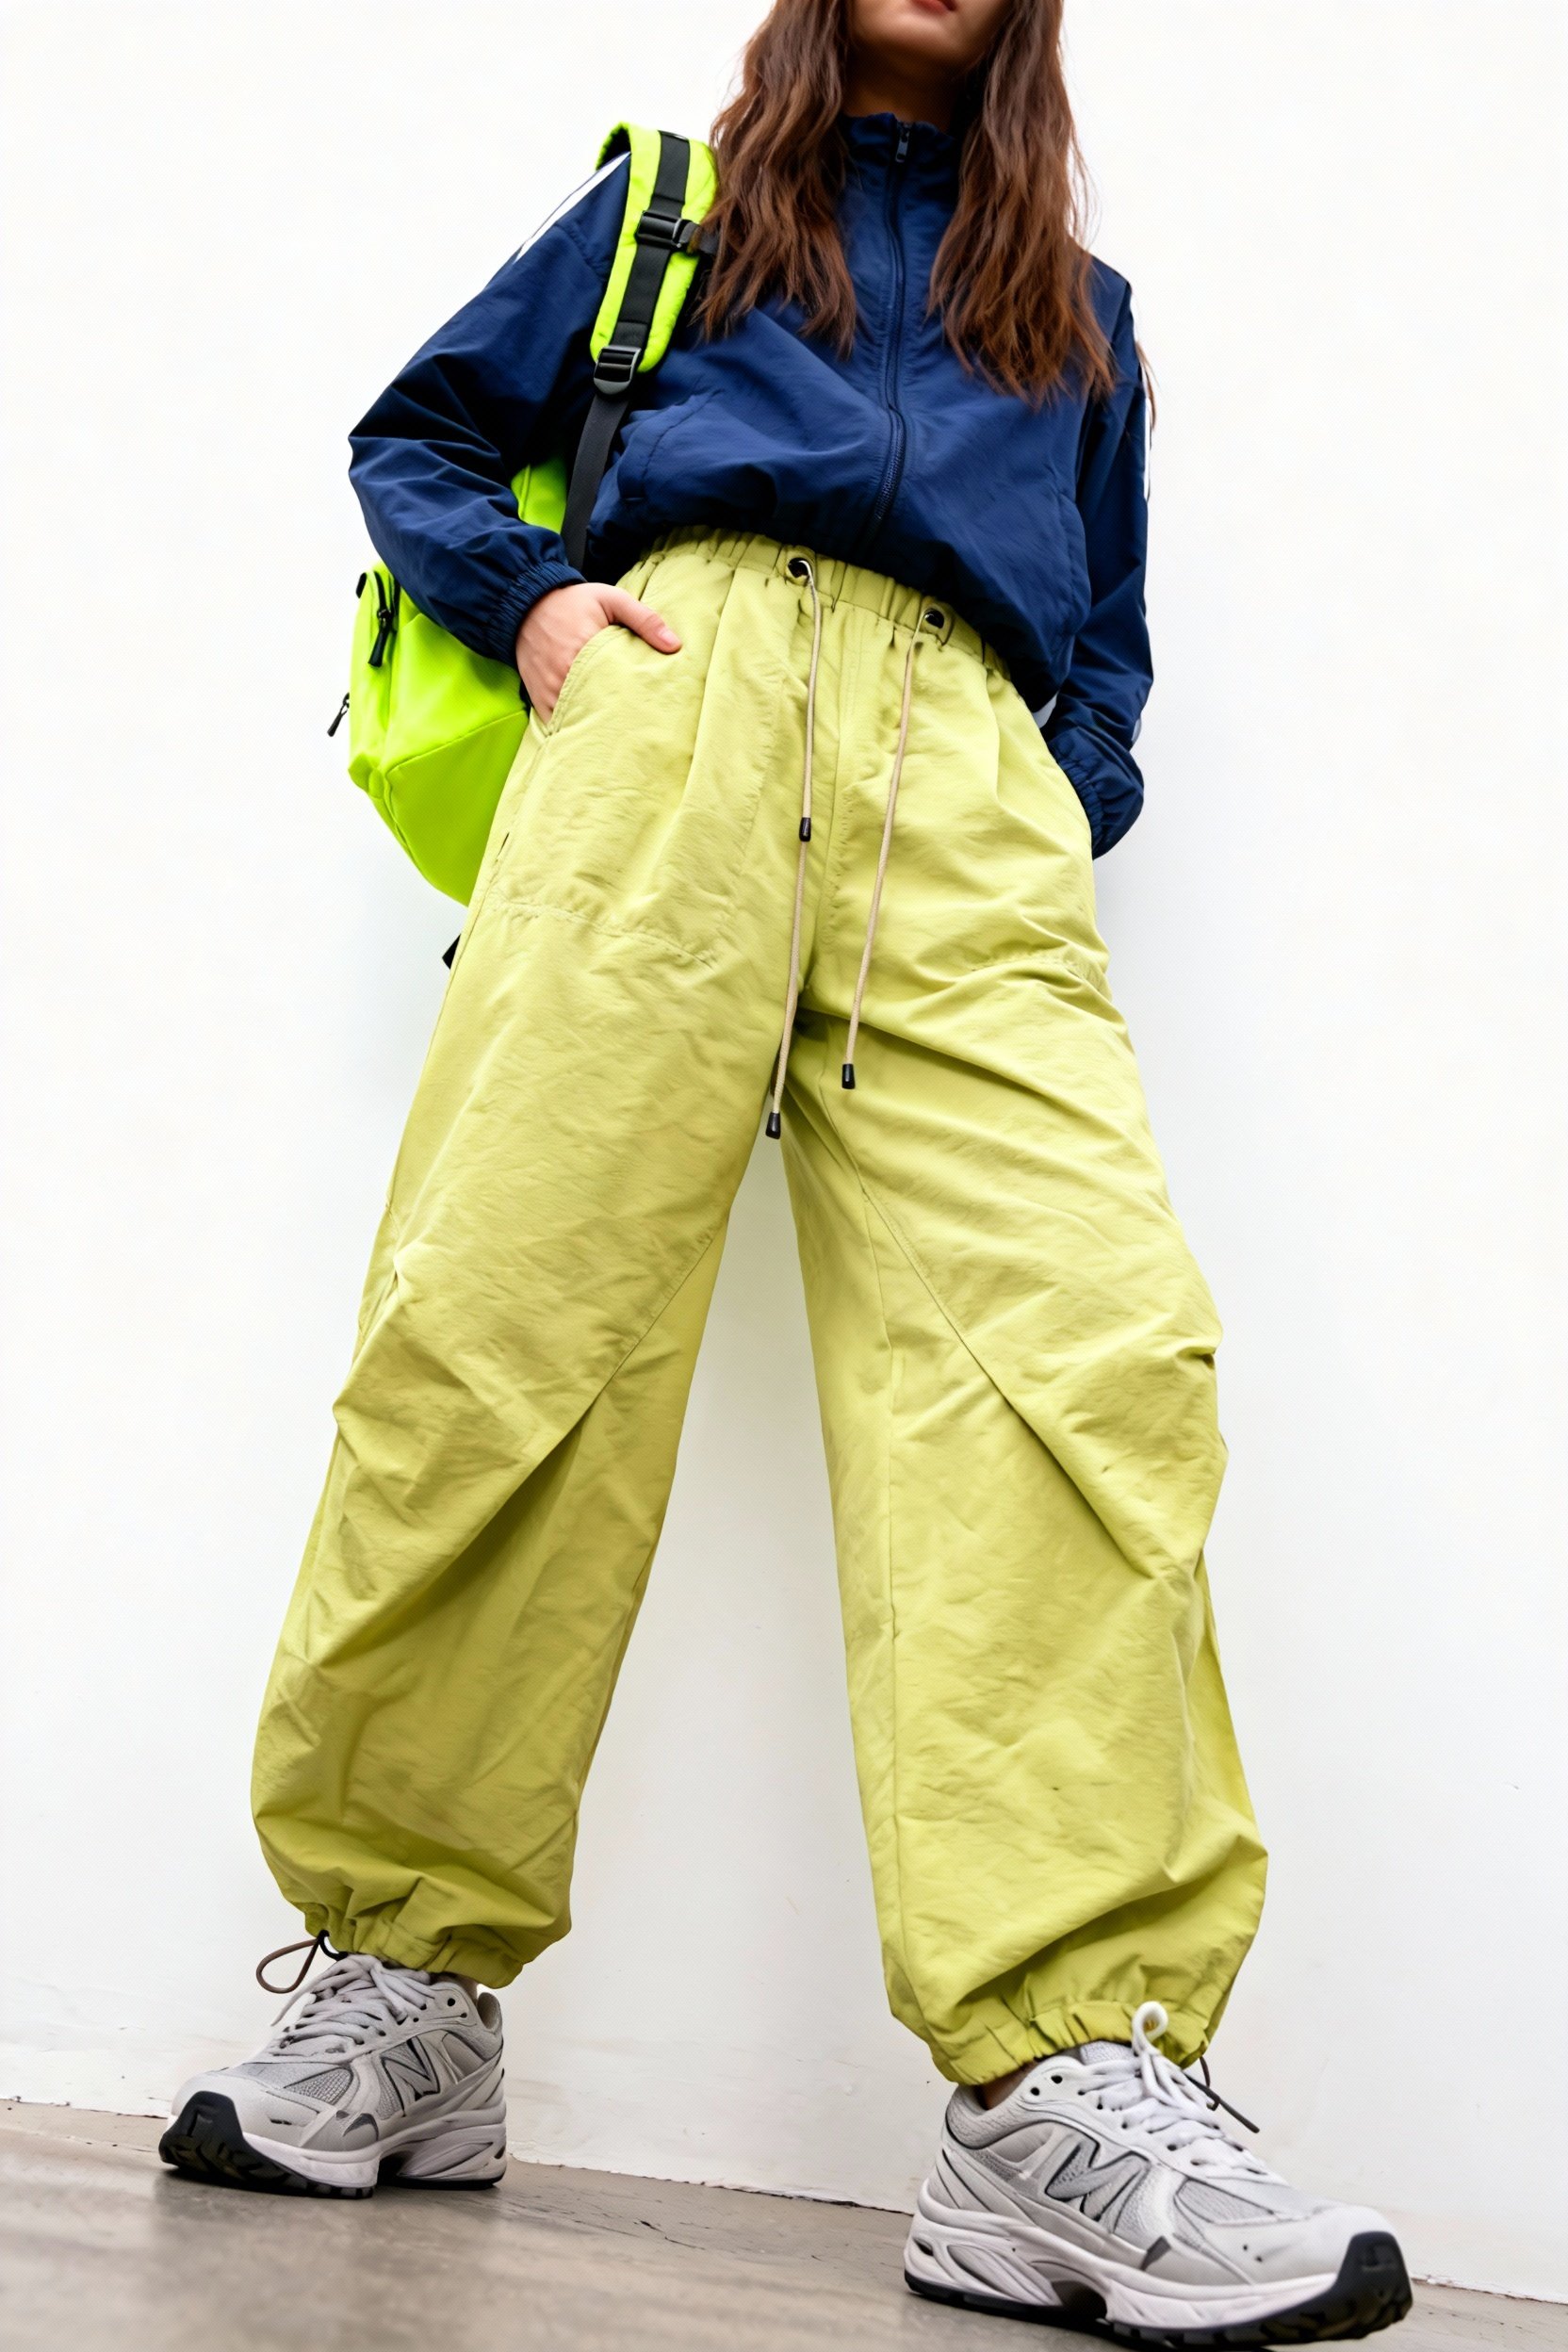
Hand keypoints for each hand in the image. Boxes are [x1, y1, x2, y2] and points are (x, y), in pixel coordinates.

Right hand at [515, 582, 679, 719]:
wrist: (527, 604)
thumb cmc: (573, 602)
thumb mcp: (612, 599)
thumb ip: (644, 619)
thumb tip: (675, 646)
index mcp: (584, 649)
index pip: (616, 685)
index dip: (634, 698)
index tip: (651, 704)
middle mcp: (563, 674)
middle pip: (598, 707)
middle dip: (618, 716)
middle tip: (640, 722)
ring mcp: (549, 689)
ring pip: (578, 718)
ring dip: (596, 722)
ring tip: (619, 728)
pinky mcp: (538, 698)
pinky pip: (558, 722)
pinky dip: (574, 725)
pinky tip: (592, 726)